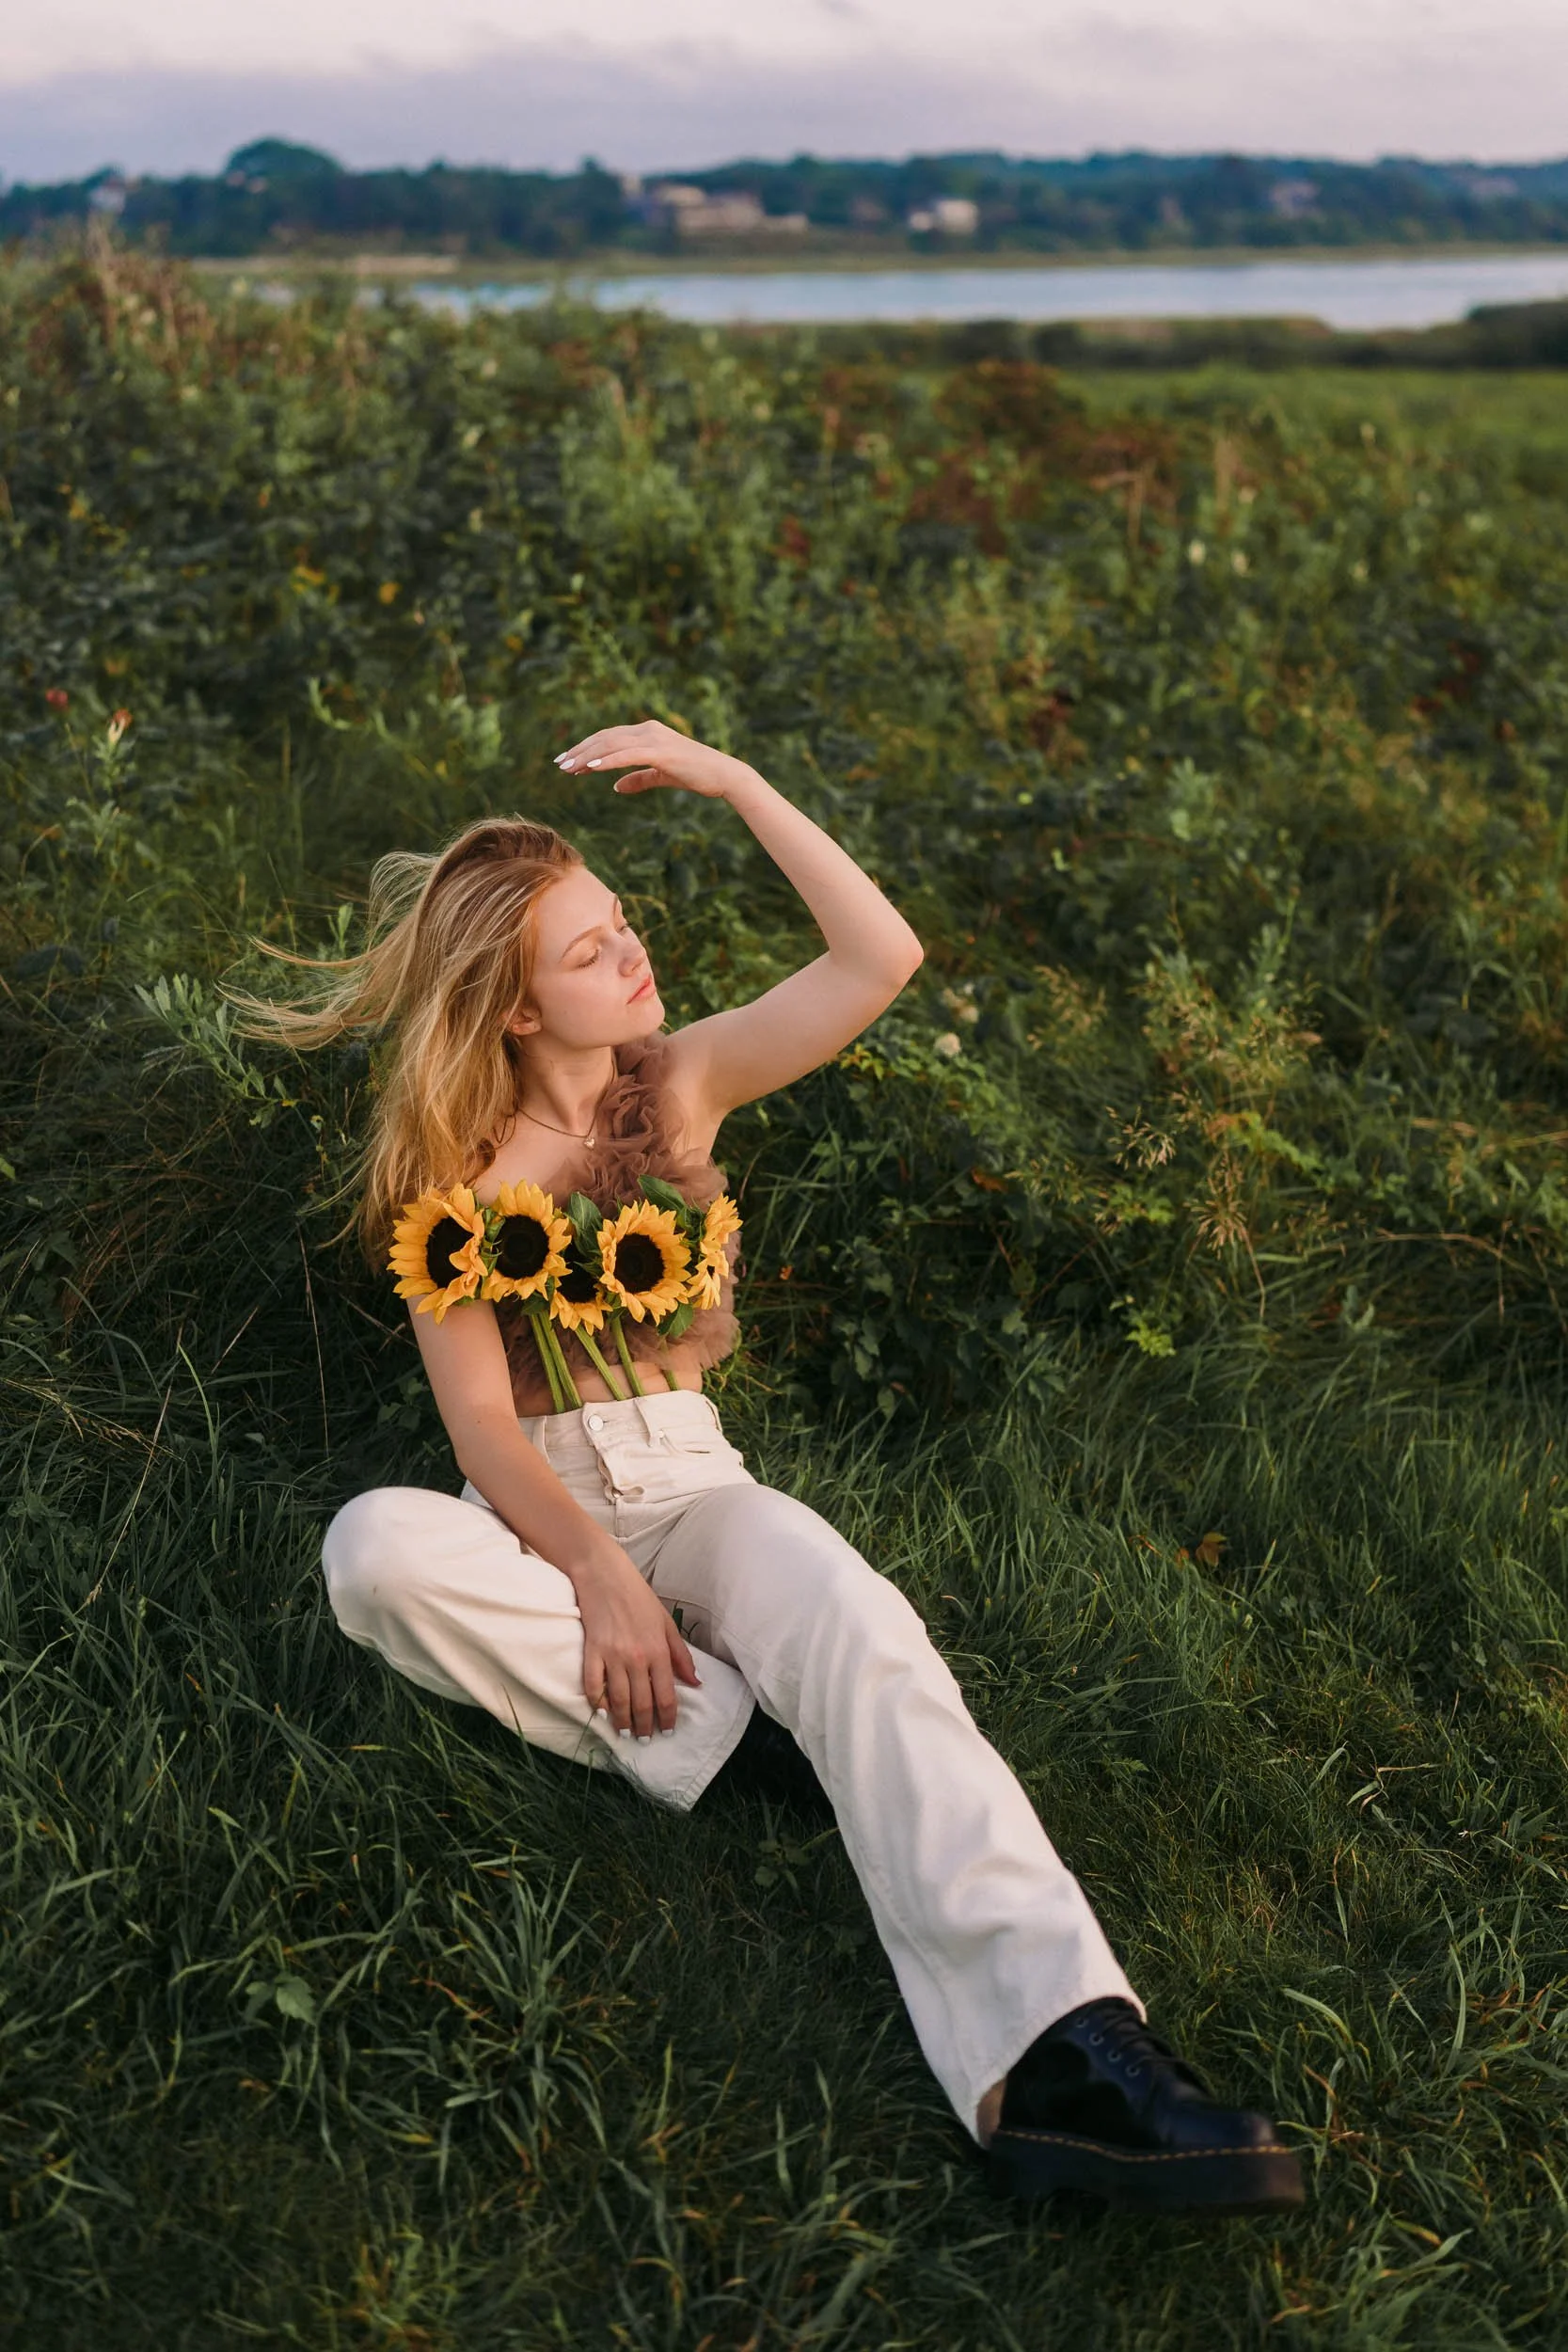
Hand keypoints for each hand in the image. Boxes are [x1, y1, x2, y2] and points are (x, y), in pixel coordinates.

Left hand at [554, 719, 756, 800]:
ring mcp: (654, 739)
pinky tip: (591, 768)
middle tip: (560, 764)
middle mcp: (648, 730)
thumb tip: (616, 787)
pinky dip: (606, 760)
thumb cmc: (697, 775)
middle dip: (580, 751)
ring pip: (611, 744)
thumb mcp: (661, 777)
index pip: (610, 738)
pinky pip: (626, 754)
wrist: (723, 775)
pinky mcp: (660, 751)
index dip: (587, 748)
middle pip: (605, 738)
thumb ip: (638, 779)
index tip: (568, 760)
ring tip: (568, 768)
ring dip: (587, 756)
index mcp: (648, 733)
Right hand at [570, 1541, 702, 1737]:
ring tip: (625, 1733)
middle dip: (645, 1726)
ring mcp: (612, 1656)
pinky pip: (593, 1685)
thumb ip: (681, 1655)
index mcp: (659, 1651)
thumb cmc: (639, 1597)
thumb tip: (695, 1682)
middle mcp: (637, 1658)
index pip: (666, 1695)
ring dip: (622, 1721)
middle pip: (642, 1703)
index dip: (667, 1718)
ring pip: (618, 1700)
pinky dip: (597, 1702)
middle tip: (646, 1739)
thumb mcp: (667, 1623)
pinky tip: (601, 1713)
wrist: (605, 1575)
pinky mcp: (591, 1652)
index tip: (667, 1731)